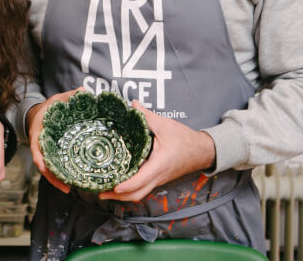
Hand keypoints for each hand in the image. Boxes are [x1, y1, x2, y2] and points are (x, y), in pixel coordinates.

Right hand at [26, 87, 85, 193]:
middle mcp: (40, 145)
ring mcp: (46, 151)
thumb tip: (84, 91)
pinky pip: (55, 166)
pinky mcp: (53, 154)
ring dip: (56, 180)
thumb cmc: (49, 107)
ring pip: (49, 169)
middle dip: (53, 177)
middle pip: (43, 165)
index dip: (42, 161)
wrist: (41, 112)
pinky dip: (60, 175)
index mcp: (39, 134)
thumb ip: (70, 96)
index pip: (37, 150)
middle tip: (66, 187)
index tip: (47, 169)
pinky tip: (70, 183)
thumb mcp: (58, 100)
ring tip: (68, 189)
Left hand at [98, 100, 215, 202]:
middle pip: (137, 194)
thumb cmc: (185, 139)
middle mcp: (158, 176)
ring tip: (105, 190)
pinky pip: (143, 188)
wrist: (202, 151)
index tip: (113, 186)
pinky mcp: (158, 178)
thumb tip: (132, 105)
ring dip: (123, 195)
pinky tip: (120, 182)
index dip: (126, 185)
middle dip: (118, 196)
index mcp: (160, 164)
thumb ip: (147, 116)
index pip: (141, 180)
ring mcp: (158, 180)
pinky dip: (130, 189)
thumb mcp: (164, 125)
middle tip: (100, 193)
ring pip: (140, 193)